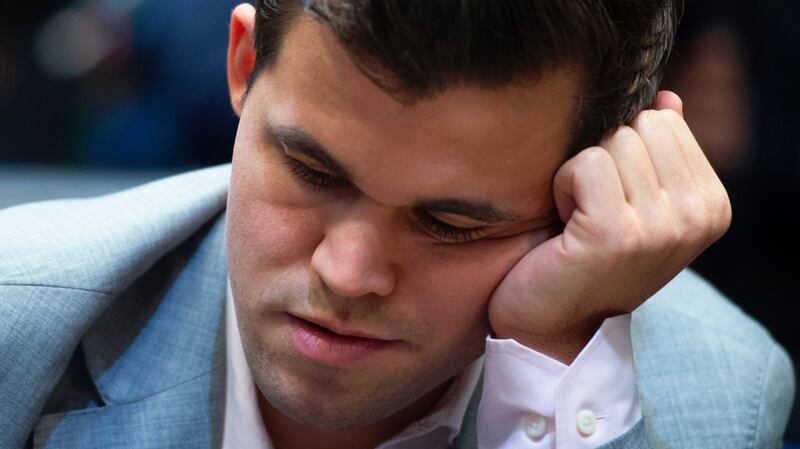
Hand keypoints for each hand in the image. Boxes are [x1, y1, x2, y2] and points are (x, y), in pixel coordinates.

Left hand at [488, 91, 731, 362]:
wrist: (553, 323)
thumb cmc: (590, 258)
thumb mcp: (639, 203)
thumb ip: (661, 151)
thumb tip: (668, 98)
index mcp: (712, 204)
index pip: (664, 120)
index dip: (625, 152)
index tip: (615, 201)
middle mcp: (698, 216)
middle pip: (639, 125)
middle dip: (604, 158)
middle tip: (592, 210)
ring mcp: (661, 227)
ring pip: (613, 140)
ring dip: (580, 175)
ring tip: (579, 220)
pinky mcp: (616, 233)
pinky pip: (586, 163)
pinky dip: (563, 186)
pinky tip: (564, 225)